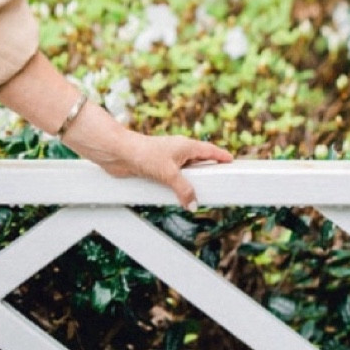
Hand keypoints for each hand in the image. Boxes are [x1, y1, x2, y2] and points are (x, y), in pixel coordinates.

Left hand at [66, 101, 232, 207]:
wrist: (117, 153)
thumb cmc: (143, 154)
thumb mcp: (169, 174)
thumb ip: (183, 189)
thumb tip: (193, 204)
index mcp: (186, 146)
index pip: (210, 151)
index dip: (221, 156)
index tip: (232, 161)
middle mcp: (178, 152)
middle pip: (199, 163)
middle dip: (208, 172)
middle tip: (220, 182)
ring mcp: (166, 160)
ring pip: (184, 173)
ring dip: (189, 184)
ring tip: (200, 195)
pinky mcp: (155, 169)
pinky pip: (171, 181)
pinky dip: (175, 188)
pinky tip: (176, 198)